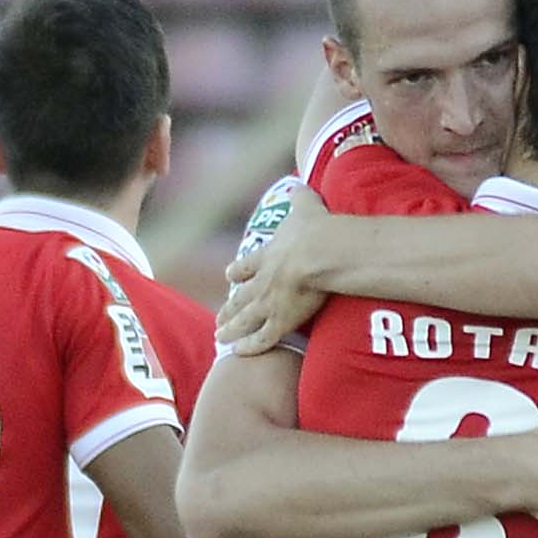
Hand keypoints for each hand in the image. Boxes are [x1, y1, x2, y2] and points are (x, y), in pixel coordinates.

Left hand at [218, 183, 332, 356]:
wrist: (319, 253)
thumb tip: (301, 184)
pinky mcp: (280, 321)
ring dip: (231, 329)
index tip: (228, 277)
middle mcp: (262, 281)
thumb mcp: (306, 206)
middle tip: (218, 318)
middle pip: (240, 297)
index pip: (247, 265)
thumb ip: (302, 197)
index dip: (238, 272)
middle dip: (229, 308)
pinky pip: (263, 339)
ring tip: (220, 338)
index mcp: (267, 256)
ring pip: (245, 320)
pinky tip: (239, 353)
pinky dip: (250, 347)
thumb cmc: (314, 230)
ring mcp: (268, 303)